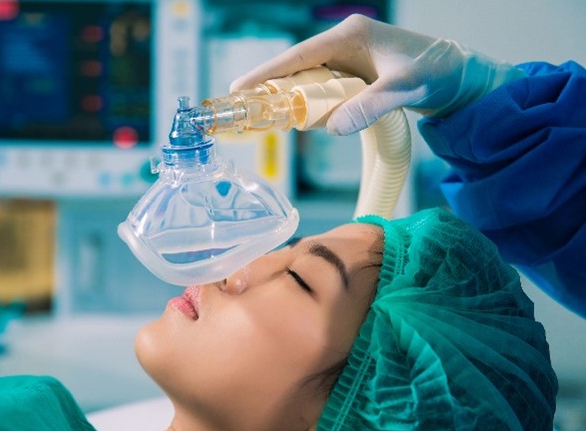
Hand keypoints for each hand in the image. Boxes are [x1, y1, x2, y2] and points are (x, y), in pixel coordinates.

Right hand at [230, 14, 523, 134]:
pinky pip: (323, 90)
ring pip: (308, 80)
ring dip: (292, 100)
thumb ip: (369, 106)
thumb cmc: (435, 72)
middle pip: (297, 68)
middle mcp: (344, 43)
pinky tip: (304, 120)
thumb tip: (333, 127)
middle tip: (249, 111)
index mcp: (350, 35)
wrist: (458, 78)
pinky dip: (311, 105)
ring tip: (271, 119)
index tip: (240, 88)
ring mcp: (348, 59)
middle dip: (273, 89)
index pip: (298, 55)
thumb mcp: (403, 89)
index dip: (268, 73)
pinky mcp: (353, 76)